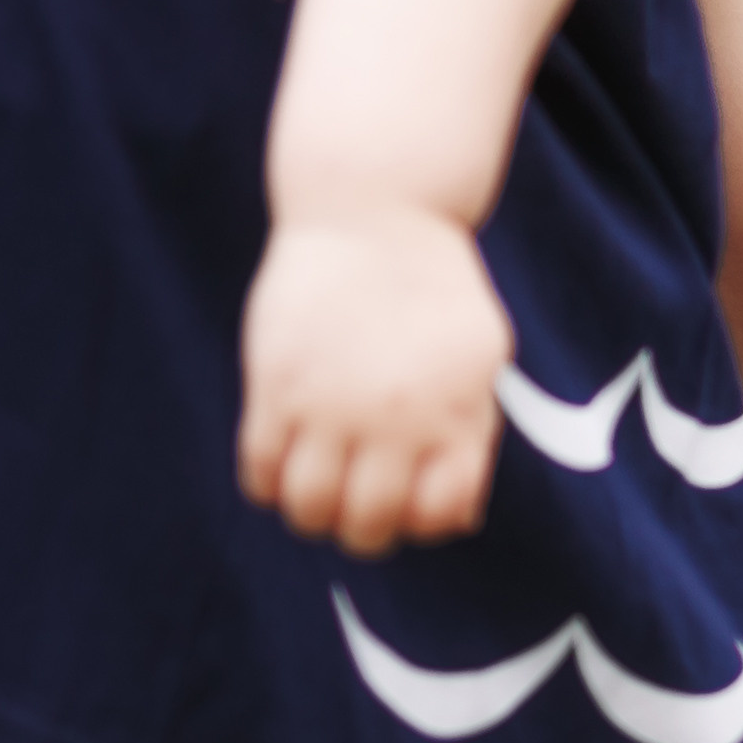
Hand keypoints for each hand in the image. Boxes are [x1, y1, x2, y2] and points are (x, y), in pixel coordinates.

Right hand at [237, 208, 512, 555]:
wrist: (375, 213)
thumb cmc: (436, 290)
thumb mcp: (482, 356)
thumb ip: (472, 433)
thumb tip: (459, 519)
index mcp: (452, 415)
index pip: (439, 515)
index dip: (426, 520)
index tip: (412, 497)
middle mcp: (393, 421)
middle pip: (367, 526)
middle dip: (366, 530)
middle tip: (359, 504)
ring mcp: (329, 406)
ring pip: (307, 510)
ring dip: (313, 515)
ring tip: (320, 486)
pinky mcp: (274, 384)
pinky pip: (260, 470)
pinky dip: (270, 484)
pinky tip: (287, 457)